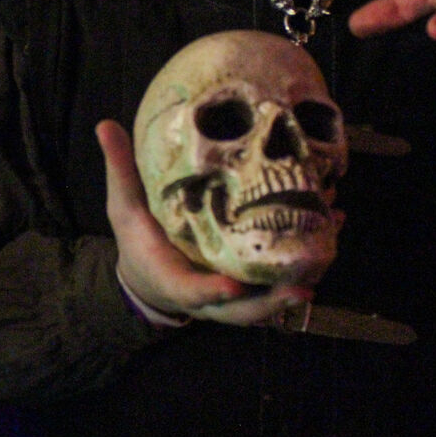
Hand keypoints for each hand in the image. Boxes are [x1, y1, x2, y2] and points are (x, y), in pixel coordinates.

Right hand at [97, 120, 311, 325]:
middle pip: (242, 312)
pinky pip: (278, 283)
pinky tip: (331, 227)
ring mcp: (231, 297)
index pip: (192, 291)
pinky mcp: (249, 287)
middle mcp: (207, 296)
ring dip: (297, 283)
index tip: (231, 286)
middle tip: (300, 287)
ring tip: (327, 251)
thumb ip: (120, 168)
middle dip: (271, 302)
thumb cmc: (138, 238)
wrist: (149, 277)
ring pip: (267, 302)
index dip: (211, 292)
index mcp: (172, 278)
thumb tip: (105, 124)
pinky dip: (304, 263)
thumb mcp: (123, 205)